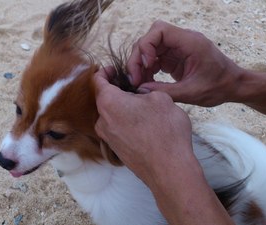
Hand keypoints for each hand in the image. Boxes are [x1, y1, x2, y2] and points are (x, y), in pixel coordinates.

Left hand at [94, 67, 233, 224]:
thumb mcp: (160, 98)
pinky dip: (125, 122)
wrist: (168, 168)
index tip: (113, 69)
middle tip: (133, 87)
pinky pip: (116, 129)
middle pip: (104, 99)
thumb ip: (145, 91)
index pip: (97, 80)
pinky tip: (142, 123)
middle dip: (117, 91)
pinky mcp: (115, 149)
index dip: (105, 72)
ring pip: (111, 115)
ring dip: (122, 108)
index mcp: (109, 102)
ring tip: (141, 106)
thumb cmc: (165, 131)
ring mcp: (107, 137)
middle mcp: (102, 120)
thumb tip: (140, 94)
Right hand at [127, 20, 243, 106]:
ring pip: (149, 48)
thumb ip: (165, 91)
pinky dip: (147, 70)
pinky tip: (146, 83)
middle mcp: (182, 41)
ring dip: (141, 65)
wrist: (233, 86)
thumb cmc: (219, 87)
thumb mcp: (192, 93)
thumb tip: (140, 90)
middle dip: (139, 57)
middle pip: (150, 38)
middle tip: (135, 79)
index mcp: (191, 42)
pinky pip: (154, 58)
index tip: (146, 65)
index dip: (146, 45)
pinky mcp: (174, 58)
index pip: (159, 30)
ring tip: (139, 84)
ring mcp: (177, 48)